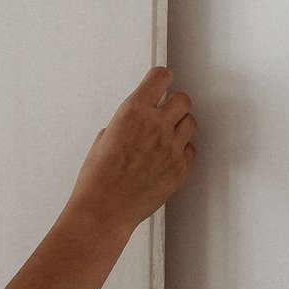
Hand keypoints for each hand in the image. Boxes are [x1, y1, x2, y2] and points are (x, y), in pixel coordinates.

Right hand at [65, 68, 195, 238]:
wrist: (103, 211)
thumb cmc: (97, 179)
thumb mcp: (104, 138)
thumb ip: (127, 122)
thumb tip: (139, 120)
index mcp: (133, 112)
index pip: (161, 77)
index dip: (162, 78)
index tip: (163, 81)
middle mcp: (156, 125)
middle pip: (183, 99)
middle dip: (174, 103)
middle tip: (165, 113)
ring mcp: (172, 147)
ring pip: (191, 122)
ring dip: (180, 125)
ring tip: (166, 137)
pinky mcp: (180, 168)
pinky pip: (191, 149)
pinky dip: (181, 151)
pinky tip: (167, 157)